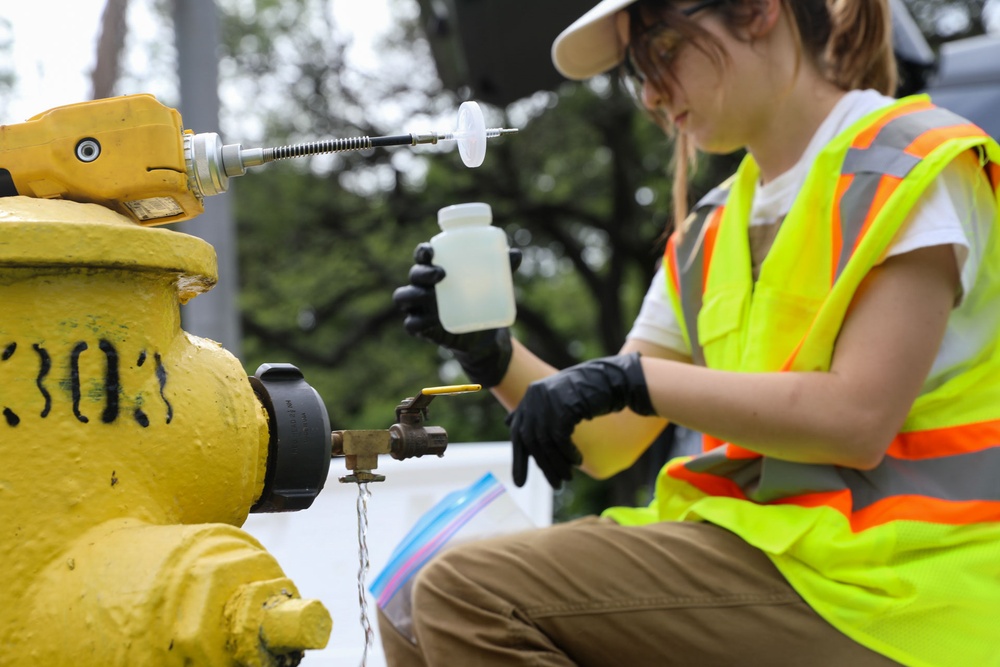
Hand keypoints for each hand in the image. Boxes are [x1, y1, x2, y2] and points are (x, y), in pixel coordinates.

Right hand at [392, 242, 521, 387]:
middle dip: (422, 272)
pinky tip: (426, 321)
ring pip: (404, 297)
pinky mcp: (424, 328)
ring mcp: (421, 307)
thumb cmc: (483, 300)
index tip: (431, 250)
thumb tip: (517, 253)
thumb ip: (503, 267)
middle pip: (414, 274)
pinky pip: (411, 324)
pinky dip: (415, 322)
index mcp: (436, 270)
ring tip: (431, 295)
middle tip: (442, 274)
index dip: (422, 251)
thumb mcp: (494, 284)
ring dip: (414, 294)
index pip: (423, 256)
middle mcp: (424, 286)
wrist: (483, 335)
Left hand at [505, 352, 655, 488]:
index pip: (518, 433)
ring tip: (567, 477)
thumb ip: (535, 411)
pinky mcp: (564, 404)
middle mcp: (535, 396)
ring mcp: (549, 399)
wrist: (613, 380)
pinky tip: (578, 461)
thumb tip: (509, 423)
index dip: (519, 460)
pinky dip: (568, 453)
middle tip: (556, 484)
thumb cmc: (587, 393)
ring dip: (557, 463)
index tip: (519, 484)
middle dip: (543, 466)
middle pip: (531, 440)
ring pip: (545, 441)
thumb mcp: (557, 400)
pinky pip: (560, 437)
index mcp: (531, 396)